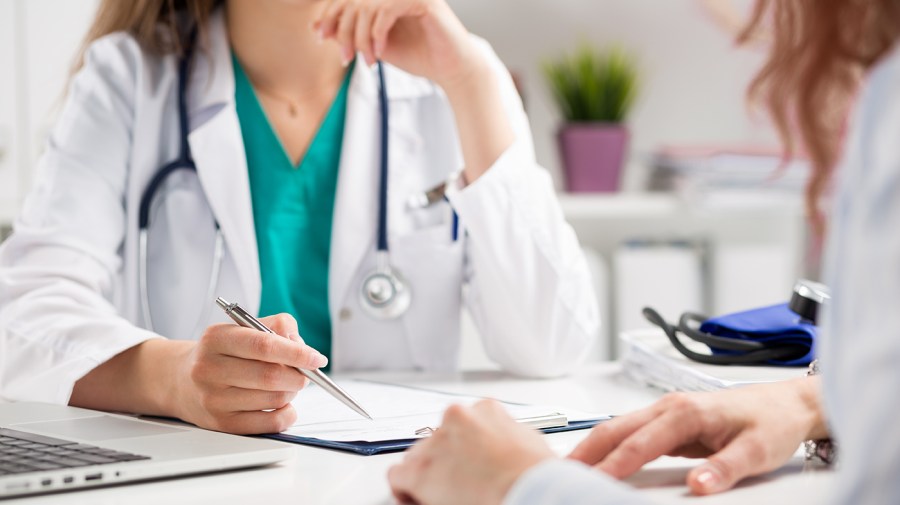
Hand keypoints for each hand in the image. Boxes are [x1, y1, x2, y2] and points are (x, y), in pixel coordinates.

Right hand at [172, 313, 327, 433]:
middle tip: (304, 373)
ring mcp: (213, 399)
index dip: (297, 353)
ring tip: (286, 385)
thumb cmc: (222, 352)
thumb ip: (278, 326)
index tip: (317, 358)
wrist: (181, 379)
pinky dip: (286, 414)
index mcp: (217, 339)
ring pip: (274, 399)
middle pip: (271, 376)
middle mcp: (210, 369)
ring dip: (291, 392)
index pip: (264, 345)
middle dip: (298, 375)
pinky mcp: (221, 424)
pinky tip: (282, 403)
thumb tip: (301, 346)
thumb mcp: (243, 328)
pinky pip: (269, 423)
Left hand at [313, 0, 484, 90]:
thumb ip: (352, 34)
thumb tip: (319, 27)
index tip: (320, 36)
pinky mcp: (423, 1)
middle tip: (345, 57)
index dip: (330, 14)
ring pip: (367, 6)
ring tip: (368, 60)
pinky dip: (378, 33)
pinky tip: (380, 51)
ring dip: (361, 38)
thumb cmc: (418, 56)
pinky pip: (386, 10)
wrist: (450, 70)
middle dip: (344, 30)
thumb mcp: (376, 46)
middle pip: (354, 0)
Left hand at [388, 400, 554, 504]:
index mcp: (486, 410)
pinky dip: (405, 490)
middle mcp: (457, 418)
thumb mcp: (534, 441)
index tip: (470, 463)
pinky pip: (399, 477)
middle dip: (446, 460)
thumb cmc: (535, 475)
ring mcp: (437, 443)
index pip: (465, 424)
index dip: (465, 448)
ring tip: (443, 496)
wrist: (527, 489)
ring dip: (428, 474)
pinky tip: (418, 500)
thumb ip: (516, 434)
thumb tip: (522, 442)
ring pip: (418, 457)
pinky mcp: (420, 470)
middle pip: (439, 439)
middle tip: (458, 484)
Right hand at [568, 377, 826, 494]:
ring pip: (618, 427)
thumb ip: (724, 469)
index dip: (613, 465)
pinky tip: (600, 460)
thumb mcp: (756, 451)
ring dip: (593, 447)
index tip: (591, 481)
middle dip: (586, 450)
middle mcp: (669, 407)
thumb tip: (697, 486)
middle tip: (560, 472)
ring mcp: (666, 411)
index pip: (638, 442)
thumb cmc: (772, 422)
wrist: (788, 404)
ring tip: (571, 468)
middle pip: (615, 428)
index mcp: (684, 411)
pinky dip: (610, 446)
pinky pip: (631, 433)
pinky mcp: (669, 421)